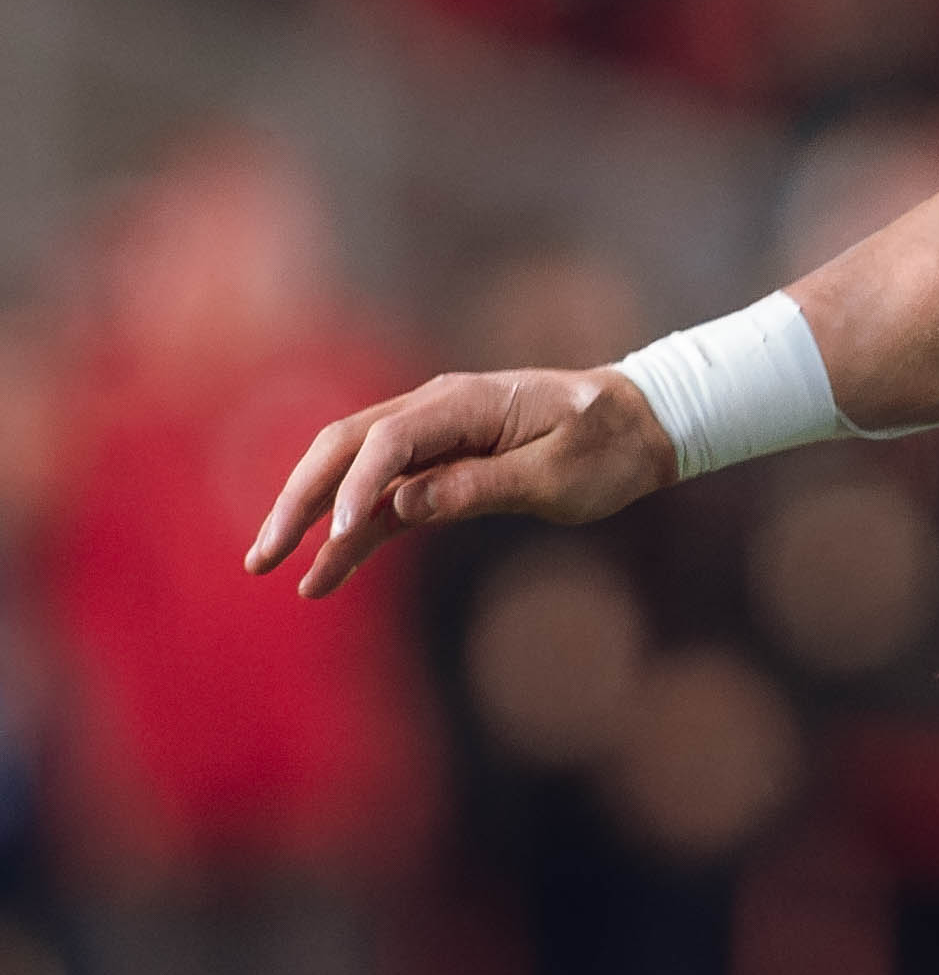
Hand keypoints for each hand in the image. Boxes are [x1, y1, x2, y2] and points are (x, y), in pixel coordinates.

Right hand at [245, 364, 675, 598]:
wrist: (640, 425)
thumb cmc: (607, 447)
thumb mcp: (556, 475)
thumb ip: (480, 486)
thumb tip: (405, 504)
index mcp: (463, 403)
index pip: (388, 441)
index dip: (358, 487)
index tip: (341, 535)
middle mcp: (435, 410)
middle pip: (344, 449)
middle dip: (300, 500)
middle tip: (263, 555)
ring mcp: (432, 437)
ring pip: (353, 473)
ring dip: (312, 518)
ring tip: (272, 568)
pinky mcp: (440, 468)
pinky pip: (385, 499)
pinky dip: (355, 533)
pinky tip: (327, 572)